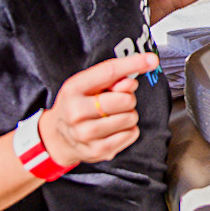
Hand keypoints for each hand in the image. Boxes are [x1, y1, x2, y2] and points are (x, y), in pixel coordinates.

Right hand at [39, 54, 153, 165]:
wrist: (58, 137)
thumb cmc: (76, 105)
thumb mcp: (86, 85)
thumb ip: (111, 79)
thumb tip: (131, 80)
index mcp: (73, 90)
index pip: (109, 72)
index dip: (133, 64)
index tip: (151, 59)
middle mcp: (76, 112)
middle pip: (124, 99)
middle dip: (127, 98)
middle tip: (115, 101)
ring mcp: (86, 135)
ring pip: (130, 118)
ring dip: (128, 114)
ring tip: (112, 116)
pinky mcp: (98, 151)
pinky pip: (131, 134)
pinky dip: (129, 130)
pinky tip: (114, 128)